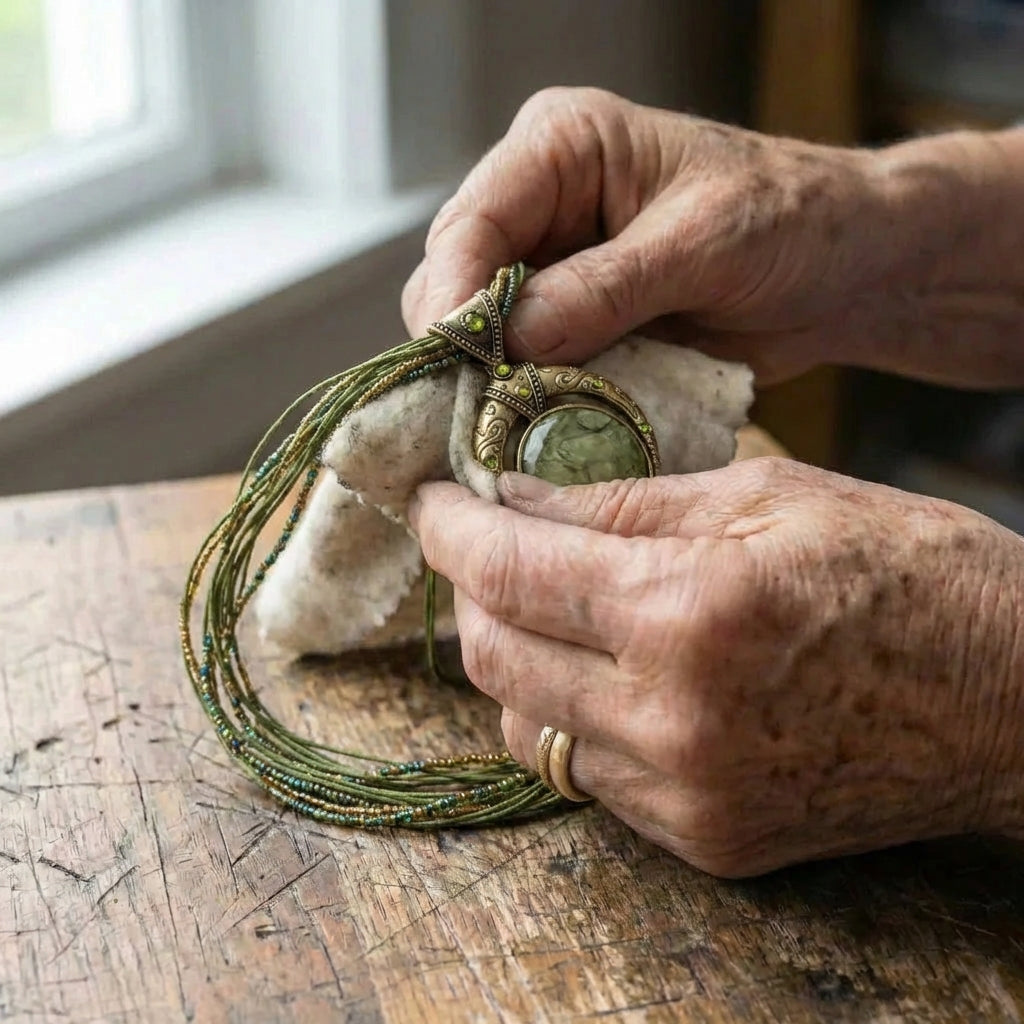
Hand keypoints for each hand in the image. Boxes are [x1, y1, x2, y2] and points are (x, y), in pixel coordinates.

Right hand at [403, 88, 1023, 387]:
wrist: (840, 271)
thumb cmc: (789, 220)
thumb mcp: (703, 242)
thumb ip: (607, 288)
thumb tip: (515, 341)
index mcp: (561, 148)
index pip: (471, 222)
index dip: (454, 295)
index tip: (456, 363)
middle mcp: (540, 208)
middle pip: (456, 282)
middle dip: (467, 350)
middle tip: (482, 412)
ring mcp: (552, 274)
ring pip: (484, 337)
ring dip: (497, 385)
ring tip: (513, 428)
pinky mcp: (572, 328)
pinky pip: (528, 371)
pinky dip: (533, 404)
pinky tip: (544, 430)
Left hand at [410, 460, 1023, 875]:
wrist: (1014, 700)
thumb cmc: (908, 571)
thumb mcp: (767, 495)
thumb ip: (624, 502)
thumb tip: (516, 496)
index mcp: (688, 612)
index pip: (509, 569)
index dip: (451, 528)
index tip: (433, 498)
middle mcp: (671, 719)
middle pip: (493, 658)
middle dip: (468, 590)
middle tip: (483, 541)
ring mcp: (685, 794)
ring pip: (526, 726)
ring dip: (510, 657)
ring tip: (540, 603)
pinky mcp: (705, 839)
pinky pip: (585, 776)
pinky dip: (566, 715)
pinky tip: (597, 669)